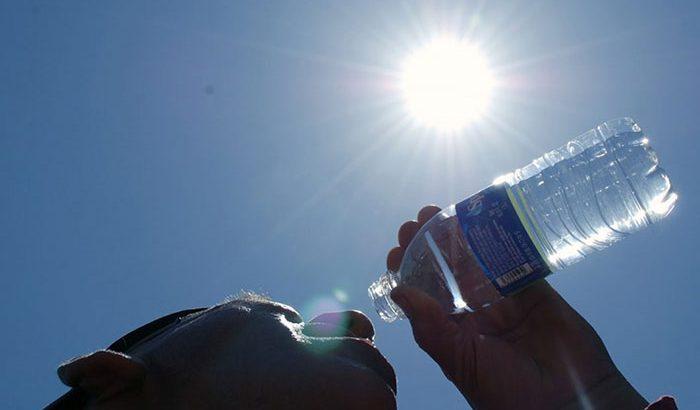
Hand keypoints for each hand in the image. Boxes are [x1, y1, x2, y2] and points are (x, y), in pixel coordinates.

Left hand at [388, 205, 648, 408]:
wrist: (568, 403)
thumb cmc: (507, 392)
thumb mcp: (459, 361)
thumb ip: (429, 326)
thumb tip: (397, 290)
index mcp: (453, 330)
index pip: (424, 292)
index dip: (409, 269)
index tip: (397, 248)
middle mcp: (475, 310)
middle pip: (447, 269)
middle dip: (430, 243)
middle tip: (416, 220)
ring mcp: (504, 297)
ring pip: (477, 258)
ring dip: (459, 235)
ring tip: (440, 211)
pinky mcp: (533, 288)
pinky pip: (513, 257)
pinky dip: (499, 238)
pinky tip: (483, 219)